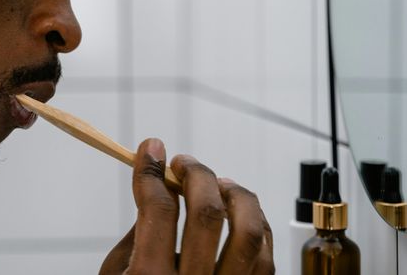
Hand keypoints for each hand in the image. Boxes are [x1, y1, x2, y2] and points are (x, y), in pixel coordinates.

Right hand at [99, 138, 273, 274]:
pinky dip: (257, 226)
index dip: (151, 170)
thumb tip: (160, 190)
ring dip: (235, 195)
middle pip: (207, 212)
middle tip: (182, 162)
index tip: (150, 149)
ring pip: (249, 232)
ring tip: (219, 184)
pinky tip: (240, 215)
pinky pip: (267, 258)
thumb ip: (138, 237)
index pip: (157, 208)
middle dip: (195, 174)